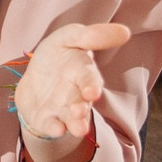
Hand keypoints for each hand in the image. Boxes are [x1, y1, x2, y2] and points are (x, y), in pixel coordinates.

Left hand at [14, 23, 129, 146]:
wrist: (36, 79)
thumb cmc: (58, 57)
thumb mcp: (68, 39)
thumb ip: (92, 35)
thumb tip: (124, 31)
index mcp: (82, 73)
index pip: (89, 79)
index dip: (91, 85)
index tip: (92, 91)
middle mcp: (75, 95)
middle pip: (80, 102)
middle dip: (81, 108)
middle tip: (80, 112)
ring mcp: (61, 109)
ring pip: (70, 118)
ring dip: (74, 123)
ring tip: (77, 128)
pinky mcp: (46, 120)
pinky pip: (50, 125)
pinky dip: (53, 128)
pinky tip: (56, 130)